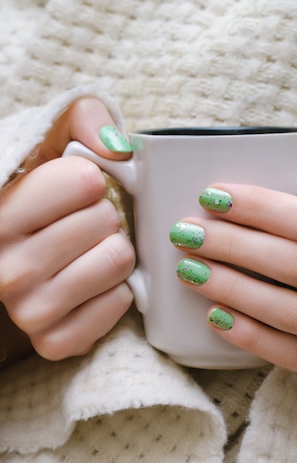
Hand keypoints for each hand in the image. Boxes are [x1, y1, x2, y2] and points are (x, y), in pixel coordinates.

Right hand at [0, 98, 135, 361]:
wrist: (34, 256)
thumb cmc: (48, 196)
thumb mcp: (55, 142)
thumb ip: (85, 121)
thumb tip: (119, 147)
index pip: (85, 182)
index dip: (92, 180)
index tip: (78, 189)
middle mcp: (3, 267)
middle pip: (106, 220)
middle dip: (106, 216)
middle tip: (84, 223)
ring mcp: (27, 310)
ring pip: (117, 260)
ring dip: (115, 251)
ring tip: (90, 250)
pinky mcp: (54, 341)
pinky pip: (118, 304)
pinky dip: (116, 291)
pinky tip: (93, 284)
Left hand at [170, 177, 296, 394]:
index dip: (258, 208)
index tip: (212, 196)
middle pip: (293, 265)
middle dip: (232, 245)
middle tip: (186, 232)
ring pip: (287, 311)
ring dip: (230, 288)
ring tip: (188, 269)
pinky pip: (290, 354)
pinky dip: (249, 334)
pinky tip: (215, 315)